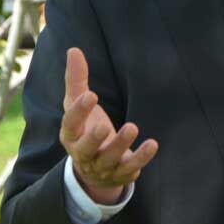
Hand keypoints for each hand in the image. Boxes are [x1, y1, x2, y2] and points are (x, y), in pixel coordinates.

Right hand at [59, 47, 158, 204]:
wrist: (93, 169)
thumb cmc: (85, 128)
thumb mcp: (78, 104)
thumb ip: (76, 80)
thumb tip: (73, 50)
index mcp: (71, 135)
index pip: (70, 125)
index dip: (78, 112)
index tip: (91, 95)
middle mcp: (84, 154)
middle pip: (85, 149)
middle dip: (93, 139)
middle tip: (103, 126)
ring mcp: (102, 166)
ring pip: (109, 160)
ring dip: (120, 145)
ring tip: (132, 127)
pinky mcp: (120, 174)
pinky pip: (130, 169)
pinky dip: (141, 158)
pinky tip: (153, 144)